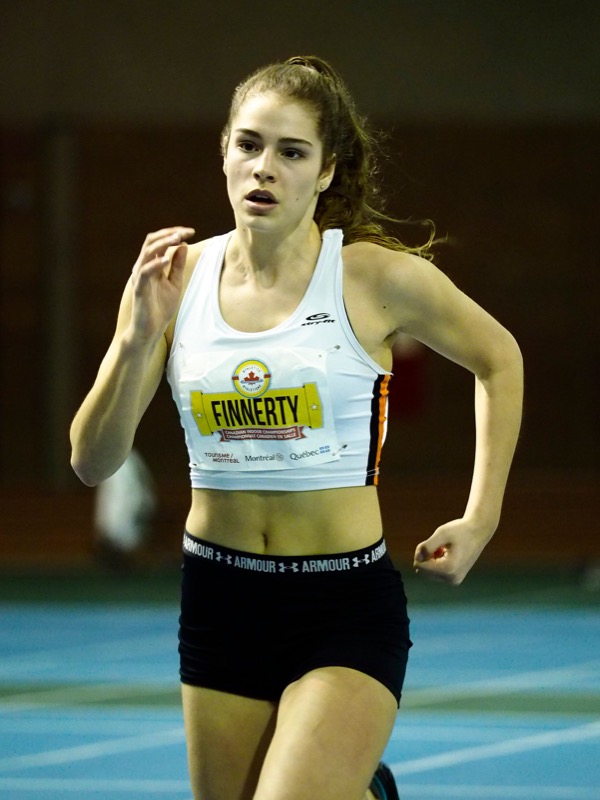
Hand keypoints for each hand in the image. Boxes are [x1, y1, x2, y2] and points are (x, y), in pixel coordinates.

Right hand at [129, 227, 194, 342]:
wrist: (151, 329)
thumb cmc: (160, 308)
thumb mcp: (174, 283)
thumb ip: (177, 265)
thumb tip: (183, 245)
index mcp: (151, 265)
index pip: (159, 242)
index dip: (174, 234)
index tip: (191, 231)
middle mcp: (143, 267)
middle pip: (151, 241)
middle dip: (168, 234)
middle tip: (185, 232)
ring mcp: (139, 277)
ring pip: (146, 252)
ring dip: (162, 243)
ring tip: (177, 239)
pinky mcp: (139, 288)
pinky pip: (144, 272)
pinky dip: (155, 264)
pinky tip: (166, 260)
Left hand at [413, 517, 493, 584]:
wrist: (478, 532)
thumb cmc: (460, 531)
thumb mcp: (442, 533)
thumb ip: (427, 546)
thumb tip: (417, 558)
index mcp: (448, 569)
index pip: (419, 566)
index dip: (420, 552)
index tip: (432, 542)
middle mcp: (451, 579)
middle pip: (422, 571)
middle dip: (426, 557)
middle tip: (438, 545)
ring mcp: (453, 581)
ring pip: (427, 573)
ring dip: (431, 560)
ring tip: (444, 549)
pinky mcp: (454, 580)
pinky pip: (435, 574)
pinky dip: (436, 563)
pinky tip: (446, 553)